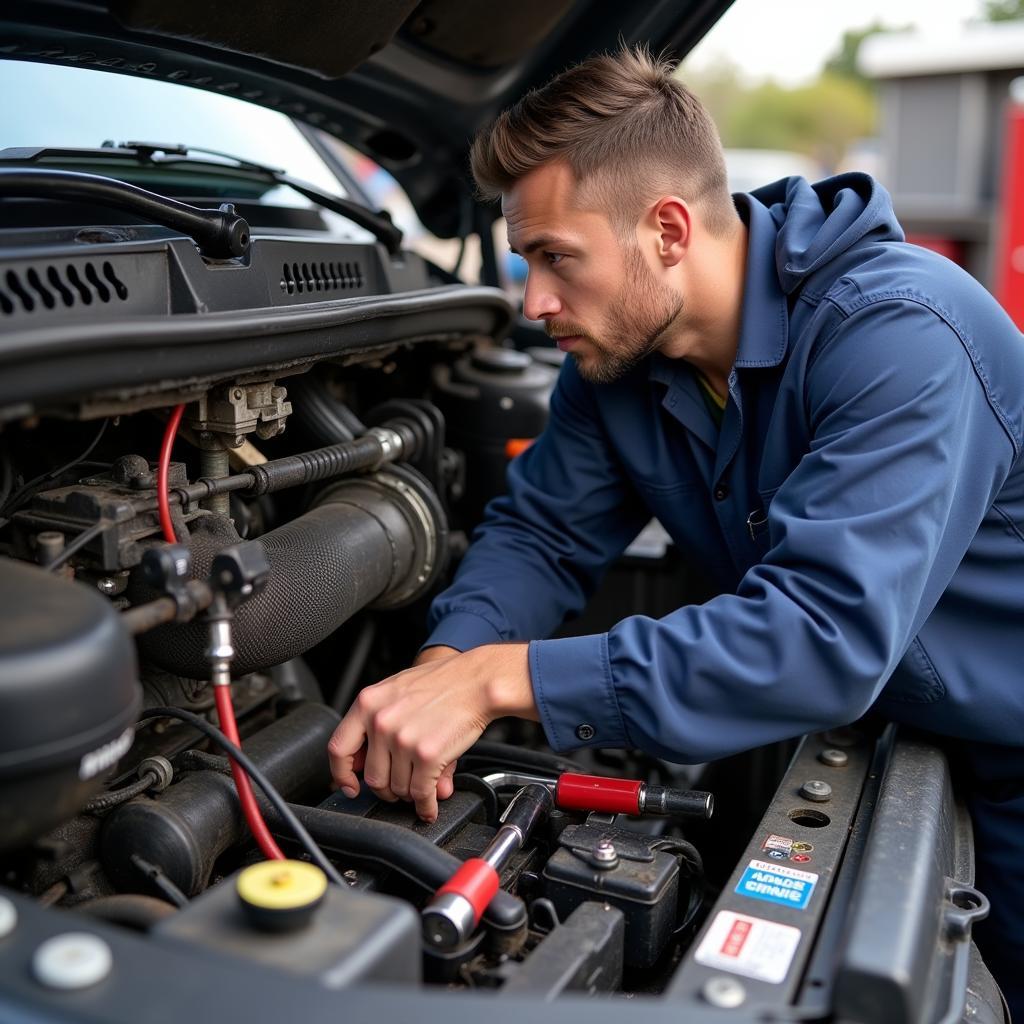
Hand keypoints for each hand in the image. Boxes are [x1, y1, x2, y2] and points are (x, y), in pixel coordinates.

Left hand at [327, 643, 537, 821]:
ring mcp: (402, 739)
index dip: (342, 775)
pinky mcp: (426, 754)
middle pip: (372, 777)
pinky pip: (420, 793)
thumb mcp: (400, 694)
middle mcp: (380, 721)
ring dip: (410, 795)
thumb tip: (381, 777)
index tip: (351, 786)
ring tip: (422, 787)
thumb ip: (382, 733)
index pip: (339, 749)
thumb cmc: (442, 683)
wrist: (477, 680)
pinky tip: (430, 804)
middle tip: (401, 788)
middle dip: (387, 789)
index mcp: (367, 703)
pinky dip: (426, 805)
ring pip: (396, 788)